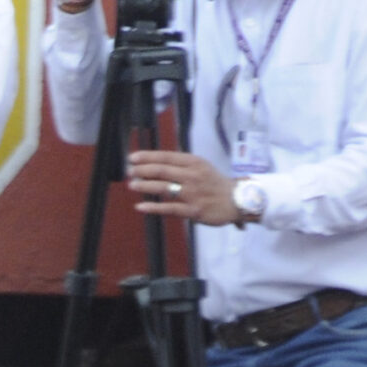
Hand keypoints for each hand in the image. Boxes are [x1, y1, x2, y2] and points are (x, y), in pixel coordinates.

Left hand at [125, 149, 240, 224]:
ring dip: (145, 186)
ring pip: (163, 188)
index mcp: (194, 162)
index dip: (148, 156)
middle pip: (162, 170)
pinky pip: (169, 208)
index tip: (133, 157)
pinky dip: (153, 208)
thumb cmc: (215, 184)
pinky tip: (140, 207)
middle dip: (142, 170)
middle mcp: (192, 175)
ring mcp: (192, 193)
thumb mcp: (202, 167)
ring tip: (131, 185)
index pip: (167, 156)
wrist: (237, 200)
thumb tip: (158, 163)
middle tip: (129, 171)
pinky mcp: (193, 210)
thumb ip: (182, 165)